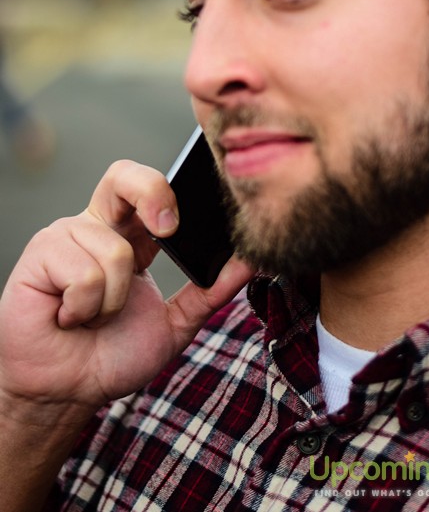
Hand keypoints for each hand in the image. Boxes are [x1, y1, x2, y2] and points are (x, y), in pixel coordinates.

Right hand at [0, 160, 252, 418]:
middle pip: (123, 176)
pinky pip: (83, 274)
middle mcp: (98, 226)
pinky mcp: (39, 255)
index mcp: (130, 234)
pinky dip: (84, 309)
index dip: (168, 191)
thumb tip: (251, 261)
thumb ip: (211, 291)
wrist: (67, 392)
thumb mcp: (175, 323)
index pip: (148, 186)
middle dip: (151, 193)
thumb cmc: (113, 354)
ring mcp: (65, 237)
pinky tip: (69, 318)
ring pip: (114, 251)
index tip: (181, 225)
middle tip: (165, 230)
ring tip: (94, 317)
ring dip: (113, 302)